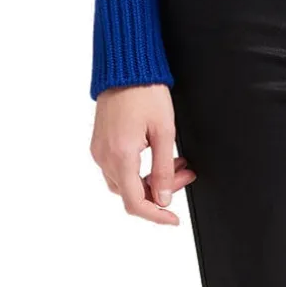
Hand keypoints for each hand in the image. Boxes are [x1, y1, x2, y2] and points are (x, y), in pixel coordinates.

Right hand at [90, 84, 196, 225]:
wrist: (125, 67)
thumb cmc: (145, 92)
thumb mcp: (165, 132)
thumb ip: (164, 169)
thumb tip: (164, 199)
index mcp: (121, 156)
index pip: (136, 202)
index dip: (156, 216)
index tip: (173, 219)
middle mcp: (104, 157)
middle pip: (131, 193)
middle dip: (160, 191)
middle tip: (186, 173)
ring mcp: (99, 151)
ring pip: (125, 182)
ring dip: (150, 180)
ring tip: (176, 162)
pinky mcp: (99, 144)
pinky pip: (118, 168)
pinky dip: (139, 169)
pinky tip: (158, 155)